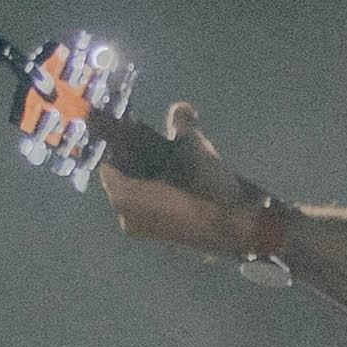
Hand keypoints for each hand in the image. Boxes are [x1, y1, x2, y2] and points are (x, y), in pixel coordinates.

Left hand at [102, 100, 273, 256]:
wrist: (238, 228)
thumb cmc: (208, 188)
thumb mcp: (196, 148)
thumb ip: (182, 124)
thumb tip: (181, 107)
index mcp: (123, 196)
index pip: (108, 165)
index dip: (120, 148)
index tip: (133, 135)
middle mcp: (125, 217)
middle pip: (120, 181)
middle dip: (134, 164)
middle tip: (155, 148)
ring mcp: (141, 232)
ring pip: (134, 197)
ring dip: (146, 180)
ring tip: (169, 165)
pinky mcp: (160, 239)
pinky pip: (148, 211)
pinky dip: (156, 196)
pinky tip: (177, 185)